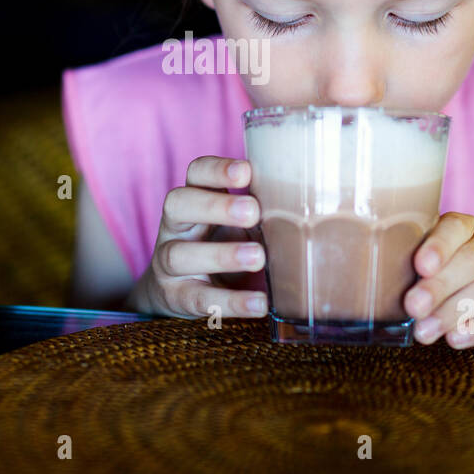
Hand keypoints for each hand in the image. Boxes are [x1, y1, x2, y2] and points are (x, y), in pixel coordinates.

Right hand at [128, 156, 267, 319]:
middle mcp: (174, 226)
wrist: (183, 291)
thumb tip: (306, 204)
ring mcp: (167, 262)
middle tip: (253, 212)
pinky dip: (231, 302)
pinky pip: (198, 299)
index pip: (196, 173)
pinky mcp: (175, 296)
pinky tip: (259, 303)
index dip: (216, 170)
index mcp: (194, 198)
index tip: (245, 172)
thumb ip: (258, 212)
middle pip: (178, 204)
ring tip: (257, 257)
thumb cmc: (222, 245)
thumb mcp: (237, 224)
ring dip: (221, 255)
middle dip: (215, 206)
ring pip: (179, 254)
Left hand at [403, 212, 473, 346]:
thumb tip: (383, 296)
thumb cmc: (455, 285)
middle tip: (413, 308)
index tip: (420, 267)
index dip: (438, 245)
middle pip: (473, 258)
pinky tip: (457, 338)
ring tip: (426, 331)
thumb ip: (418, 275)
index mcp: (468, 227)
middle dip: (440, 285)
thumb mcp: (435, 272)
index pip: (455, 227)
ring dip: (457, 309)